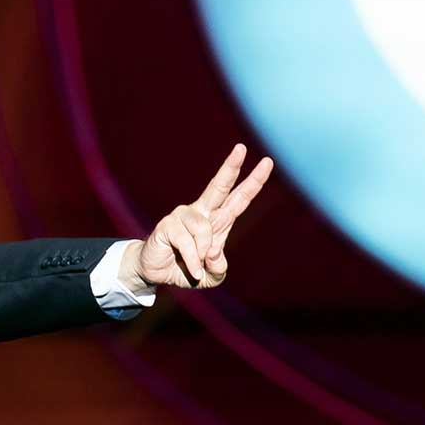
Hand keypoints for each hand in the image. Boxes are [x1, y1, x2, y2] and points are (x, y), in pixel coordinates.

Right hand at [126, 144, 273, 289]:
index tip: (267, 162)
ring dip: (204, 253)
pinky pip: (188, 243)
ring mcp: (184, 216)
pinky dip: (192, 261)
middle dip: (231, 167)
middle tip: (241, 148)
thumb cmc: (186, 269)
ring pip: (205, 228)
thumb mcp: (212, 276)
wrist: (156, 273)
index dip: (253, 182)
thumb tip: (213, 252)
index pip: (239, 198)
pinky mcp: (168, 224)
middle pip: (219, 186)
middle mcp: (202, 212)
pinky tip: (190, 268)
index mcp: (218, 221)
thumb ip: (219, 268)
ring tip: (197, 267)